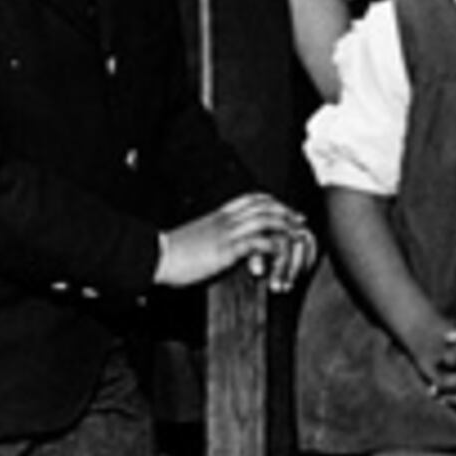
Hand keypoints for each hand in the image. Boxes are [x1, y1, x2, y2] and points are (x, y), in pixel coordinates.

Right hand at [156, 194, 314, 290]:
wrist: (156, 256)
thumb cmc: (174, 252)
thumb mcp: (199, 237)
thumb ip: (215, 235)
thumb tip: (225, 244)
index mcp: (219, 214)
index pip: (251, 199)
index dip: (272, 202)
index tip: (285, 209)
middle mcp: (226, 219)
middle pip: (264, 206)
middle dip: (286, 212)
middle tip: (299, 221)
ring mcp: (227, 233)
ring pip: (266, 220)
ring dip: (285, 227)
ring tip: (296, 237)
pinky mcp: (226, 249)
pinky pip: (258, 243)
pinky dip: (274, 248)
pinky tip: (281, 254)